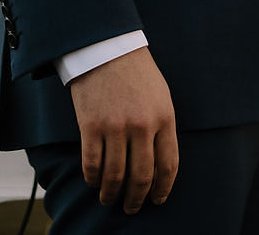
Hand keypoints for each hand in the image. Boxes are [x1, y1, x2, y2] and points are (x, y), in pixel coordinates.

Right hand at [66, 47, 178, 212]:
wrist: (107, 49)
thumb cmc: (137, 74)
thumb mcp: (162, 97)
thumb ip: (162, 128)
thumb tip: (159, 163)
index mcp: (164, 118)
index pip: (168, 165)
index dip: (163, 188)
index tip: (158, 200)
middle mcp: (142, 126)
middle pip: (141, 176)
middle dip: (137, 199)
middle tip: (132, 208)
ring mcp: (115, 127)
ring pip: (114, 175)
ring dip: (111, 193)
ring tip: (109, 200)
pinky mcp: (90, 126)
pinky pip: (92, 164)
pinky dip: (92, 178)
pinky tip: (94, 182)